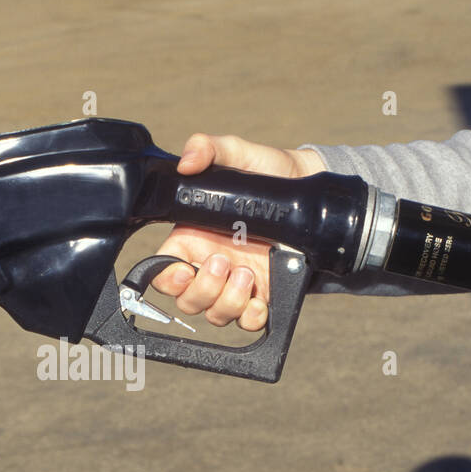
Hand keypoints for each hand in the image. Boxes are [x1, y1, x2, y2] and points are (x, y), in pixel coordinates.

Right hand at [153, 134, 324, 330]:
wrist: (307, 190)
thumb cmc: (266, 173)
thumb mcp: (237, 153)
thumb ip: (208, 148)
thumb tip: (186, 162)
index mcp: (192, 239)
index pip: (163, 272)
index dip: (167, 279)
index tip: (183, 270)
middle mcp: (210, 266)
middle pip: (187, 300)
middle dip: (203, 289)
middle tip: (225, 262)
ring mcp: (235, 284)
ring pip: (215, 314)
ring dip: (228, 301)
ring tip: (248, 273)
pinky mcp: (262, 296)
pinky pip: (247, 323)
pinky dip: (250, 318)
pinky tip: (260, 300)